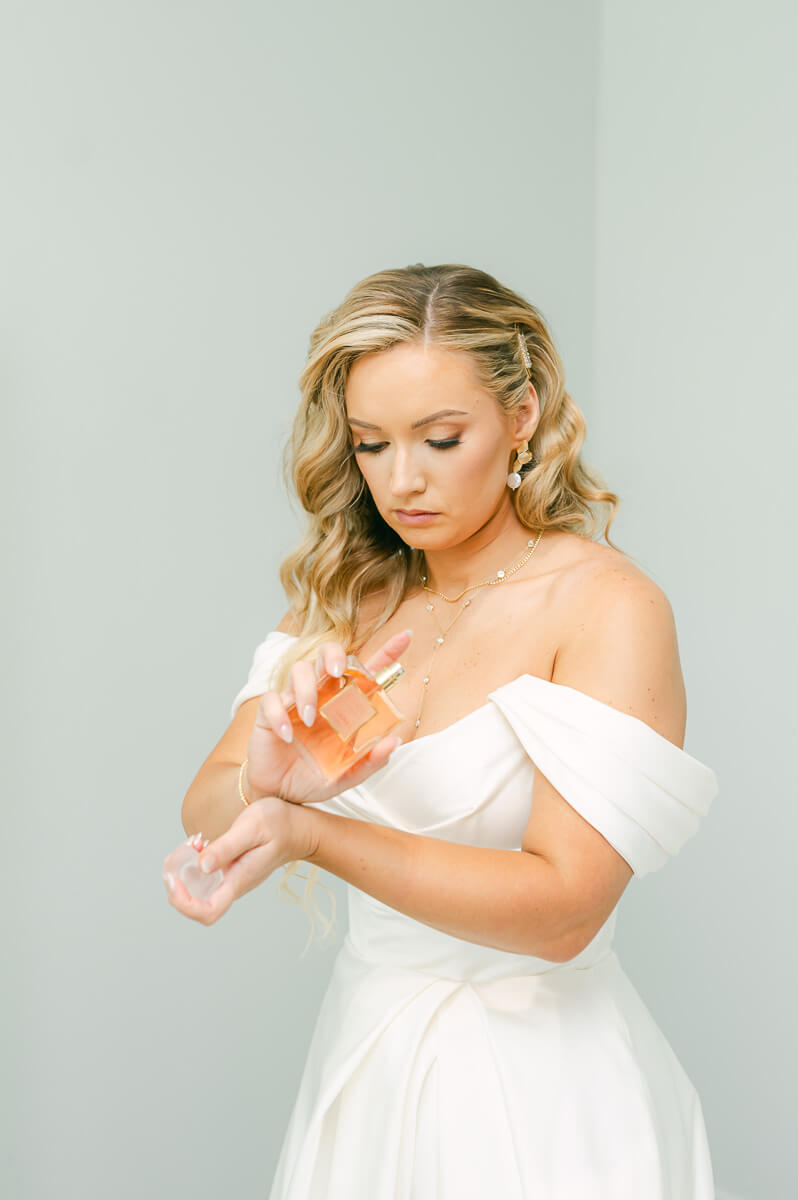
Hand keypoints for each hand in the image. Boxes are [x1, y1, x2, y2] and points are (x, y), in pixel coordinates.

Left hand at [162, 795, 313, 924]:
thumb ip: (227, 847)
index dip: (184, 903)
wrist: (300, 828)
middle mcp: (234, 886)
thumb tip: (201, 866)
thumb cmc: (280, 824)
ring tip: (190, 845)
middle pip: (197, 905)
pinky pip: (207, 878)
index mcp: (238, 880)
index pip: (208, 912)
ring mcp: (233, 880)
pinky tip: (200, 844)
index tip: (174, 879)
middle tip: (177, 856)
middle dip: (177, 885)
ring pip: (199, 891)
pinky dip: (194, 864)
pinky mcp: (232, 871)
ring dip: (185, 873)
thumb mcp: (252, 827)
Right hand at [245, 628, 411, 806]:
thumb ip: (372, 760)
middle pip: (328, 654)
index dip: (387, 652)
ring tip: (309, 719)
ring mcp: (295, 701)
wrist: (281, 796)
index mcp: (345, 705)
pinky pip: (272, 699)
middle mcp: (322, 695)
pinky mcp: (270, 712)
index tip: (407, 637)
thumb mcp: (349, 775)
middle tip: (336, 671)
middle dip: (333, 654)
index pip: (367, 671)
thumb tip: (394, 741)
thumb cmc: (315, 777)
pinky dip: (280, 714)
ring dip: (306, 690)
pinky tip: (287, 735)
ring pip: (300, 670)